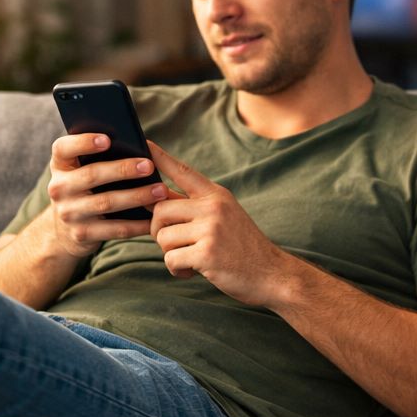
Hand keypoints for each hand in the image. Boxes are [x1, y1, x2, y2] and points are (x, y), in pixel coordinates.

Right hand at [45, 134, 168, 257]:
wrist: (64, 231)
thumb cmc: (85, 190)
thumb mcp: (81, 172)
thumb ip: (99, 158)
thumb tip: (138, 146)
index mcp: (60, 166)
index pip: (63, 148)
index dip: (83, 142)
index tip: (108, 139)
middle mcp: (59, 188)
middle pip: (91, 175)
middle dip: (123, 169)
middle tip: (149, 165)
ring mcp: (68, 212)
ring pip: (106, 202)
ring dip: (136, 196)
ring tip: (160, 190)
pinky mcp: (81, 234)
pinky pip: (114, 229)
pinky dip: (137, 224)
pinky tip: (154, 218)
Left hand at [146, 141, 292, 306]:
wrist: (272, 273)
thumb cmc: (243, 248)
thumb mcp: (225, 218)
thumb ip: (193, 207)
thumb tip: (155, 200)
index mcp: (217, 195)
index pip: (183, 171)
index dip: (160, 157)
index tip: (144, 143)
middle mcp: (214, 207)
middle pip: (160, 210)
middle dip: (158, 232)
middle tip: (174, 246)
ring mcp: (211, 228)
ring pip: (163, 237)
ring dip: (170, 254)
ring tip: (190, 260)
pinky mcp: (207, 252)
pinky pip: (171, 259)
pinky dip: (178, 270)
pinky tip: (194, 272)